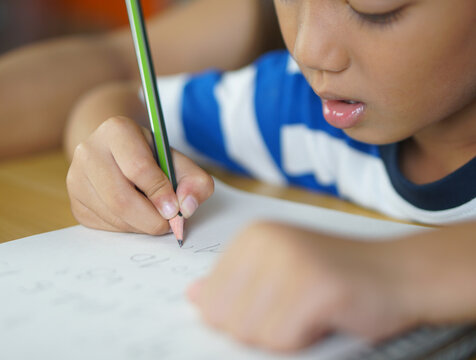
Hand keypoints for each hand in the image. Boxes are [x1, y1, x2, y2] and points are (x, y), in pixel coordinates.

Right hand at [66, 116, 213, 233]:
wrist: (117, 154)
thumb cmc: (151, 157)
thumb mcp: (177, 160)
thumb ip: (194, 181)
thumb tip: (187, 207)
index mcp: (116, 130)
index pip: (138, 168)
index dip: (160, 193)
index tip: (175, 209)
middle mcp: (88, 151)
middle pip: (120, 198)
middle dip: (151, 219)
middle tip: (169, 224)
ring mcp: (76, 178)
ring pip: (113, 216)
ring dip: (141, 226)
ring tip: (155, 216)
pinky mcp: (75, 202)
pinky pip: (105, 226)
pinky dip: (128, 228)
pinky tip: (136, 215)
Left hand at [187, 221, 417, 351]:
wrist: (400, 273)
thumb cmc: (336, 278)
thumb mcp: (277, 273)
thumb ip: (234, 284)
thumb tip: (193, 296)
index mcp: (251, 237)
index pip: (210, 301)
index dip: (239, 319)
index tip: (273, 307)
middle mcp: (265, 242)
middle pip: (225, 319)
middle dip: (258, 331)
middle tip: (295, 312)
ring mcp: (290, 262)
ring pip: (252, 334)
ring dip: (283, 337)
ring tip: (311, 314)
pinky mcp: (315, 287)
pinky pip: (283, 340)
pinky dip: (303, 342)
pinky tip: (325, 319)